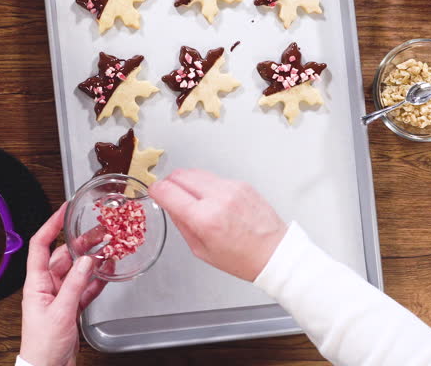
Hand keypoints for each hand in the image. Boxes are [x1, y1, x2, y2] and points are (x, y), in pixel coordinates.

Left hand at [19, 204, 106, 365]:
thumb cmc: (43, 346)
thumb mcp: (61, 312)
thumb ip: (75, 285)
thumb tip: (86, 260)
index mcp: (36, 283)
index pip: (41, 245)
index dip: (51, 225)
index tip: (64, 210)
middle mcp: (46, 286)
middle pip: (63, 256)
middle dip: (81, 242)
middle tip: (100, 230)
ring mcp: (59, 296)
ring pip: (77, 271)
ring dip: (92, 261)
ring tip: (109, 248)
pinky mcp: (70, 308)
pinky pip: (84, 288)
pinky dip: (96, 280)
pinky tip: (107, 272)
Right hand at [149, 169, 287, 281]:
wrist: (275, 253)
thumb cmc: (242, 258)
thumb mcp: (201, 250)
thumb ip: (182, 224)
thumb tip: (169, 204)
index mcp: (204, 218)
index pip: (167, 191)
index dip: (155, 190)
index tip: (154, 193)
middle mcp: (217, 198)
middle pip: (179, 175)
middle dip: (170, 183)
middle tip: (171, 195)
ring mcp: (231, 187)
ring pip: (196, 172)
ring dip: (187, 182)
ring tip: (193, 200)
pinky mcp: (241, 183)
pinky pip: (214, 178)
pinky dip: (206, 185)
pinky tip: (213, 201)